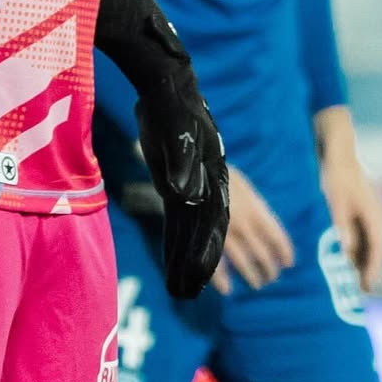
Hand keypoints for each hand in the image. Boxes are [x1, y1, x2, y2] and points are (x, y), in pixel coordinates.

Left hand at [134, 74, 228, 300]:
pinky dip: (175, 244)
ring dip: (185, 260)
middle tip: (185, 295)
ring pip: (191, 231)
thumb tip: (187, 197)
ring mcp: (192, 187)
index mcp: (215, 176)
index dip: (207, 251)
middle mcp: (207, 186)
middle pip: (206, 233)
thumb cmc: (174, 107)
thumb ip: (183, 163)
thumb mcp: (179, 130)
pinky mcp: (175, 185)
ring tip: (179, 291)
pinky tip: (171, 265)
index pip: (214, 221)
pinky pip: (178, 222)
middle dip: (198, 264)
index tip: (200, 280)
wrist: (166, 87)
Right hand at [211, 166, 293, 294]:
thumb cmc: (222, 177)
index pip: (276, 236)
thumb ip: (257, 208)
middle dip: (269, 269)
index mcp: (256, 210)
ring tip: (256, 284)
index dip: (284, 251)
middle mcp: (245, 224)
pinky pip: (216, 263)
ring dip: (252, 276)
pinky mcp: (208, 238)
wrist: (195, 172)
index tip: (288, 264)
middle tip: (270, 278)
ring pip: (243, 262)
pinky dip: (221, 280)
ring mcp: (226, 233)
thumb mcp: (246, 186)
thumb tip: (267, 228)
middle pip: (262, 253)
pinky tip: (227, 289)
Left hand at [320, 150, 381, 291]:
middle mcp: (377, 217)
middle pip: (377, 250)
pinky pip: (363, 236)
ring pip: (370, 244)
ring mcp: (370, 215)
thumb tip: (347, 251)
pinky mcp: (362, 212)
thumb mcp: (336, 202)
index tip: (367, 287)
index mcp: (375, 216)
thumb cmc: (338, 175)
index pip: (378, 250)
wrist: (339, 153)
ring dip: (364, 261)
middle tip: (361, 291)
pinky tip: (347, 258)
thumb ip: (342, 226)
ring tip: (353, 280)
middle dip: (370, 270)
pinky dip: (357, 249)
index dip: (374, 270)